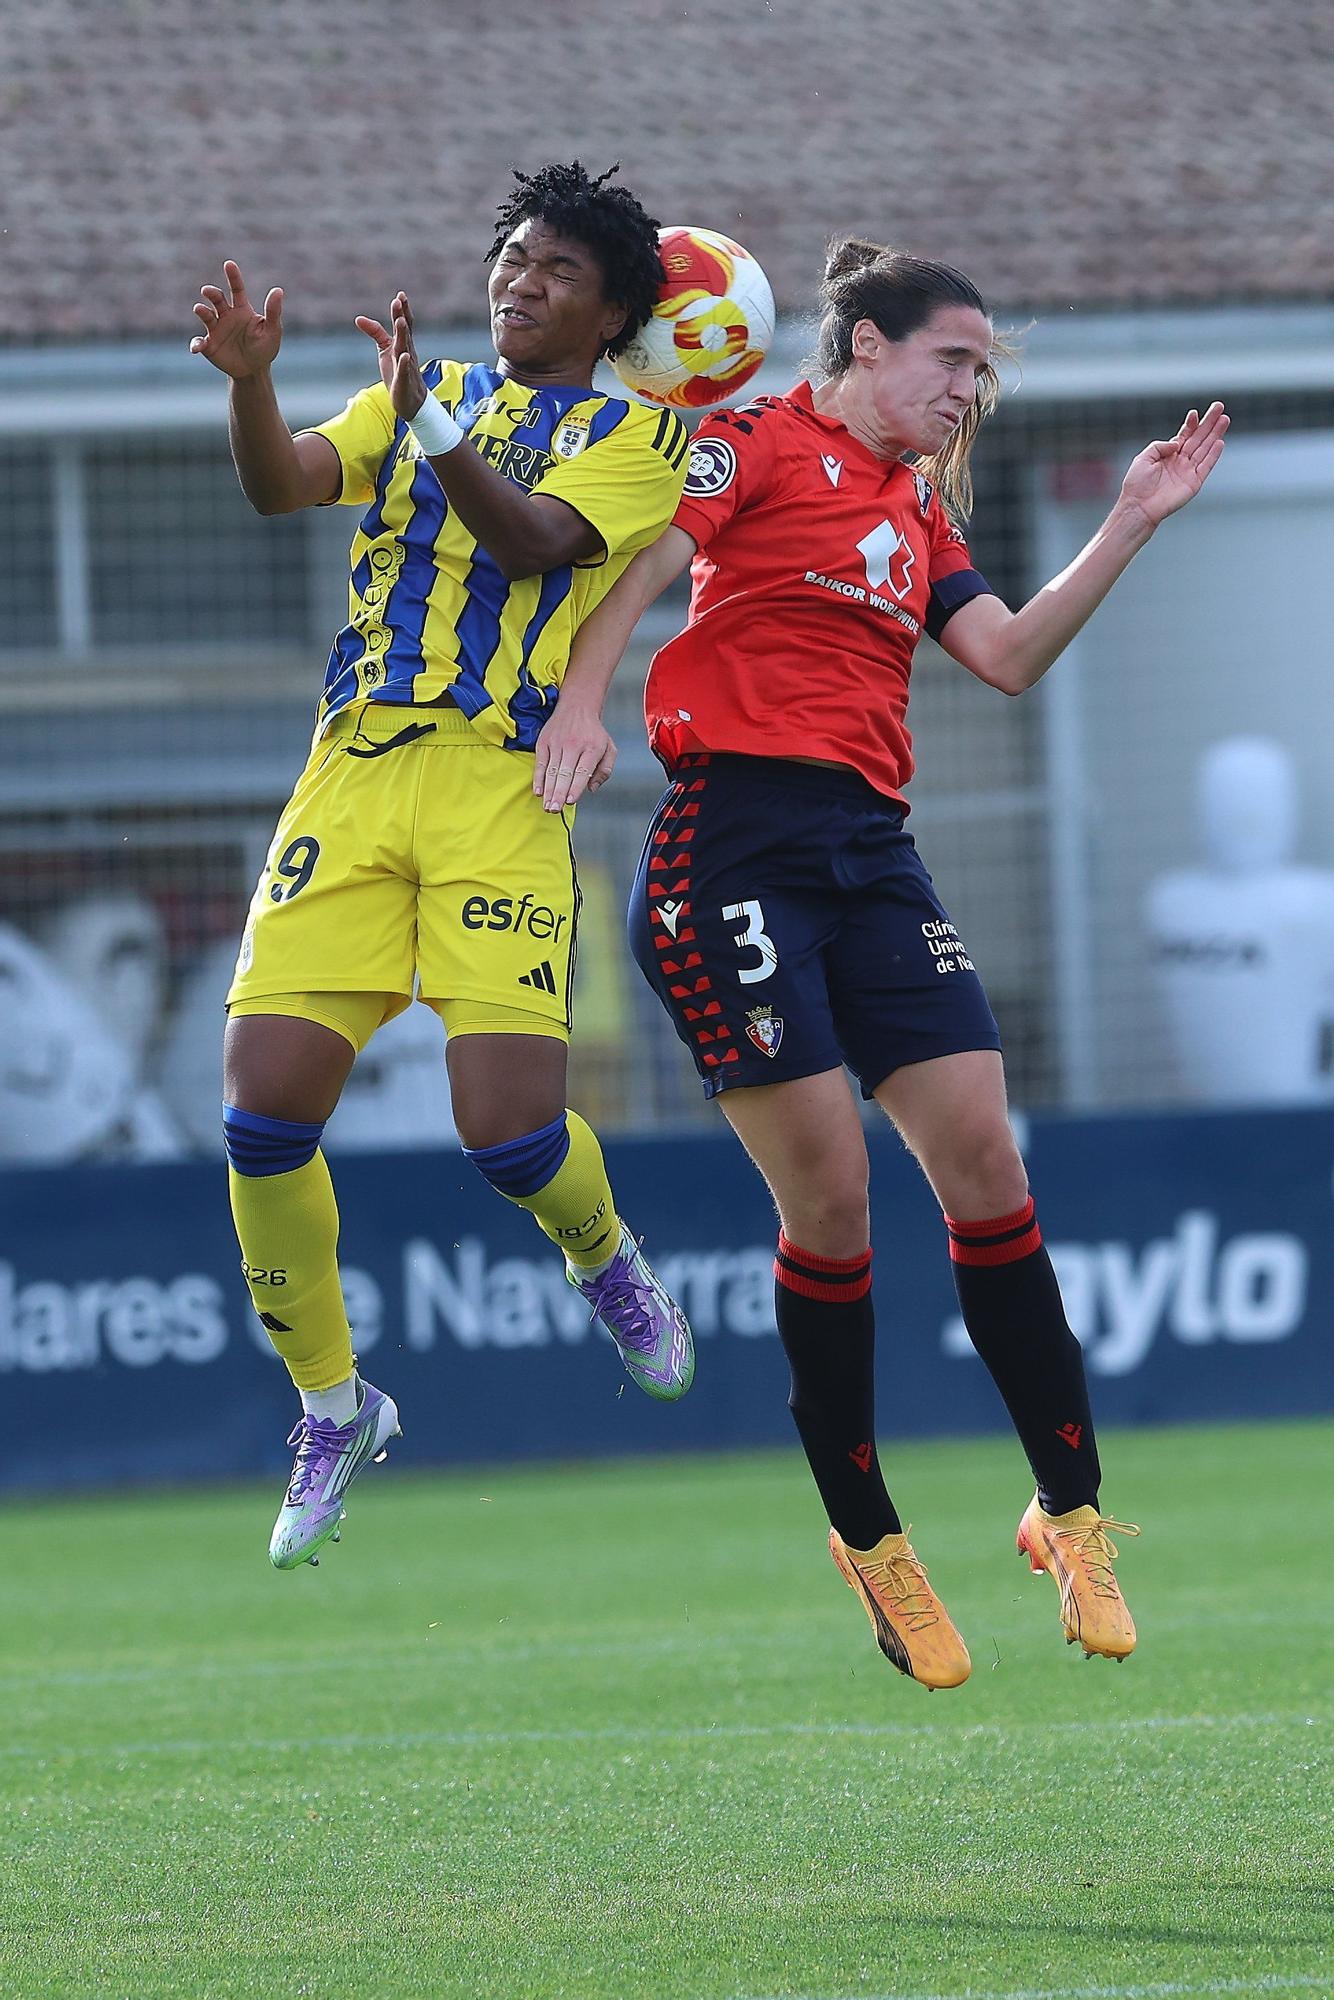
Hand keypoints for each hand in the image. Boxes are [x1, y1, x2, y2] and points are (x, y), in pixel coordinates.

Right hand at [189, 260, 282, 377]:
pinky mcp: (208, 344)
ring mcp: (216, 329)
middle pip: (217, 299)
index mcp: (242, 309)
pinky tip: (197, 348)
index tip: (229, 264)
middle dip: (211, 293)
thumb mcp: (272, 331)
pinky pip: (199, 341)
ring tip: (200, 310)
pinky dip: (196, 343)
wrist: (253, 370)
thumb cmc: (264, 348)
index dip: (233, 276)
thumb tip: (278, 290)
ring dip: (202, 311)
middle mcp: (226, 315)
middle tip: (207, 291)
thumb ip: (273, 312)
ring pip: (205, 315)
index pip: (237, 289)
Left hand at [355, 291, 427, 418]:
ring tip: (400, 321)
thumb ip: (375, 332)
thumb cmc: (398, 371)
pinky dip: (405, 363)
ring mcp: (407, 366)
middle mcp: (407, 351)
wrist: (410, 401)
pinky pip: (405, 371)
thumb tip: (358, 318)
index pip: (405, 323)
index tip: (400, 295)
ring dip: (403, 334)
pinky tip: (404, 356)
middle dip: (402, 316)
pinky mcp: (404, 381)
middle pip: (405, 331)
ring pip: (405, 348)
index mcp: (403, 343)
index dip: (403, 310)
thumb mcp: (385, 349)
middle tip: (399, 301)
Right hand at [533, 701, 616, 811]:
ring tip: (547, 806)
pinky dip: (538, 778)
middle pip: (564, 773)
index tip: (570, 801)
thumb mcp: (609, 749)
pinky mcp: (544, 742)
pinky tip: (538, 791)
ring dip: (548, 790)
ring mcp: (557, 742)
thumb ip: (605, 770)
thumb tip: (592, 789)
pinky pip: (540, 763)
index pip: (582, 770)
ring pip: (551, 770)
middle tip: (554, 809)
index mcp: (592, 747)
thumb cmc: (594, 733)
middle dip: (558, 793)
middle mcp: (573, 744)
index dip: (575, 787)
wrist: (577, 706)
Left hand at [1118, 402, 1229, 527]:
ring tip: (1225, 419)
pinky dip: (1213, 454)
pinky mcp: (1194, 483)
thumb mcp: (1143, 458)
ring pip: (1205, 448)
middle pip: (1199, 438)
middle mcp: (1181, 461)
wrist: (1139, 507)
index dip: (1190, 424)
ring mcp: (1188, 471)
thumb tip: (1177, 442)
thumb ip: (1159, 446)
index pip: (1184, 435)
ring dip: (1215, 434)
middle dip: (1209, 423)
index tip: (1195, 413)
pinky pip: (1206, 466)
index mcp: (1169, 454)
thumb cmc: (1137, 485)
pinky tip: (1220, 442)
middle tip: (1219, 407)